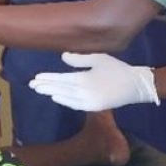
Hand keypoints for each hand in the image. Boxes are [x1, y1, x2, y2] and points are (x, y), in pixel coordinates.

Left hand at [28, 52, 158, 111]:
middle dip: (45, 87)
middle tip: (32, 85)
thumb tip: (62, 58)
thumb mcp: (99, 58)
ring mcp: (88, 102)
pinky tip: (56, 97)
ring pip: (65, 98)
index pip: (60, 80)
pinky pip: (74, 105)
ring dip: (52, 93)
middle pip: (60, 89)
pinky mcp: (93, 108)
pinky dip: (64, 101)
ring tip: (40, 90)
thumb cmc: (116, 69)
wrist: (134, 86)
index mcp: (84, 79)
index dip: (47, 79)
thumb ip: (79, 58)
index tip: (36, 78)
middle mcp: (83, 93)